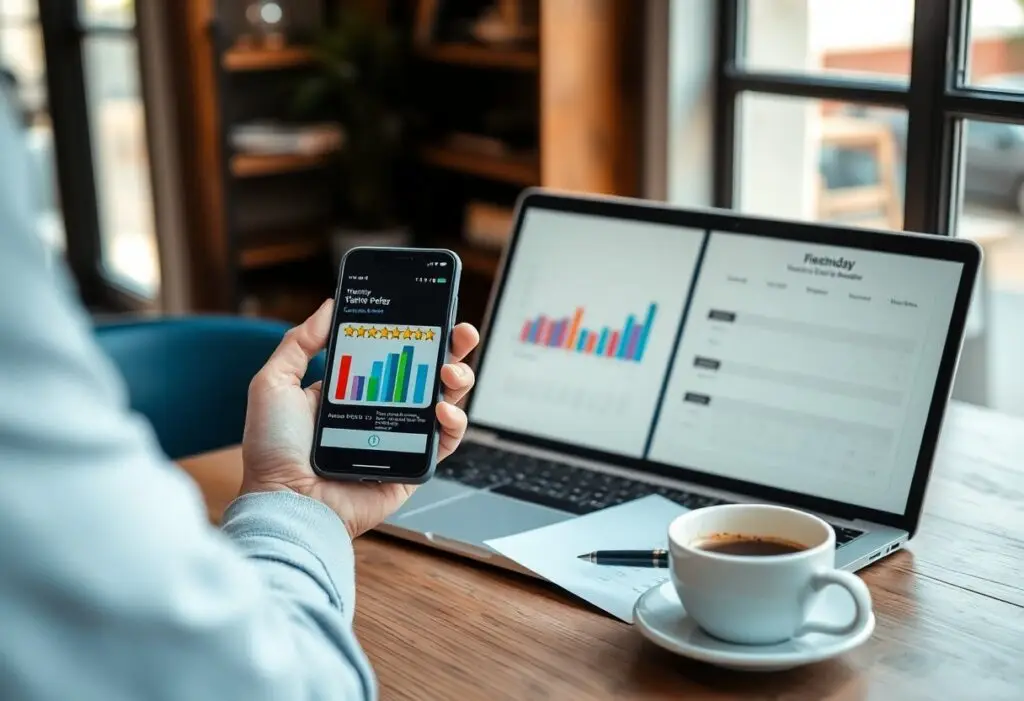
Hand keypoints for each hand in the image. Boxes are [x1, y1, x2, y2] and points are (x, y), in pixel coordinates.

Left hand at [240, 299, 479, 536]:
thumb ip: (299, 343)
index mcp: (351, 389)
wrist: (287, 502)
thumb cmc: (273, 449)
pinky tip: (443, 410)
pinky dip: (454, 423)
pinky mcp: (412, 467)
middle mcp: (380, 411)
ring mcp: (399, 438)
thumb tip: (330, 306)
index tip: (430, 313)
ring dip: (457, 381)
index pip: (393, 353)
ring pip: (443, 402)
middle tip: (461, 333)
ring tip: (452, 371)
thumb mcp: (274, 383)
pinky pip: (444, 443)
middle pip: (426, 373)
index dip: (415, 333)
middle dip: (450, 349)